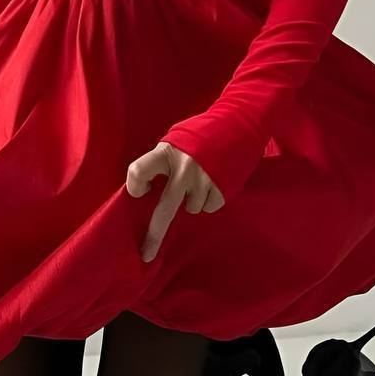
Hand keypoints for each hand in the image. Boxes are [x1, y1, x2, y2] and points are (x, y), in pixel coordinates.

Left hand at [127, 141, 224, 262]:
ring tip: (201, 178)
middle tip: (146, 253)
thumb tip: (149, 188)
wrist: (239, 122)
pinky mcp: (222, 188)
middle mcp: (183, 168)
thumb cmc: (202, 131)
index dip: (135, 184)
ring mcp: (204, 180)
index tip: (140, 191)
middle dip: (154, 235)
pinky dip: (209, 199)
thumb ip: (163, 161)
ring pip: (191, 208)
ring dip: (193, 200)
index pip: (138, 171)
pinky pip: (209, 207)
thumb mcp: (175, 139)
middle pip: (164, 210)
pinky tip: (213, 181)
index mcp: (166, 152)